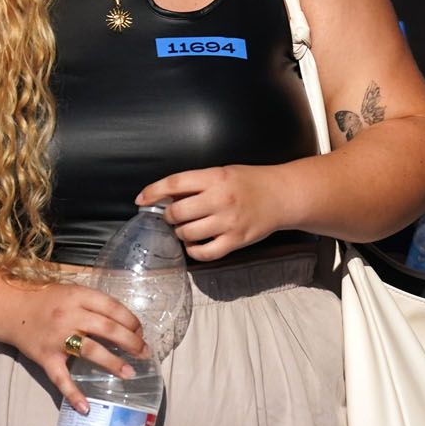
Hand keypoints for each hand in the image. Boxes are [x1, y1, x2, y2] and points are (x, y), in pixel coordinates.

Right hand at [0, 280, 146, 412]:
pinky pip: (60, 378)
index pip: (113, 308)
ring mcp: (57, 338)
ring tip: (130, 372)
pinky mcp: (45, 358)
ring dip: (113, 363)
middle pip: (108, 329)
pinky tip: (86, 407)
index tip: (141, 332)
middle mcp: (70, 316)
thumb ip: (95, 304)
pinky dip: (73, 394)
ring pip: (90, 350)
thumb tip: (125, 324)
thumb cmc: (47, 300)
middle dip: (131, 342)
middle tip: (145, 353)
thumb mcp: (73, 291)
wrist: (11, 309)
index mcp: (79, 297)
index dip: (131, 321)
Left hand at [137, 165, 286, 261]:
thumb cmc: (251, 182)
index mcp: (216, 177)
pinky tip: (195, 244)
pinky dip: (194, 251)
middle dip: (169, 216)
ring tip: (186, 228)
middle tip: (173, 216)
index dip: (154, 191)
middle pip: (177, 212)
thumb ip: (197, 183)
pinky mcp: (236, 240)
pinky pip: (205, 253)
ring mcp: (229, 222)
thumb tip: (165, 196)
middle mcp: (221, 199)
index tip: (142, 199)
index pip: (175, 183)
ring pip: (187, 233)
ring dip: (180, 233)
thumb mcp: (223, 172)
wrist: (282, 195)